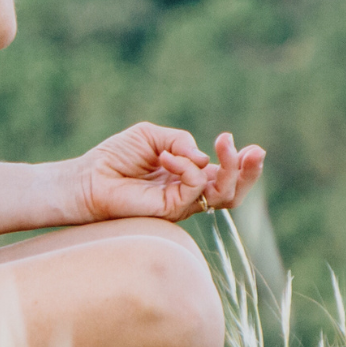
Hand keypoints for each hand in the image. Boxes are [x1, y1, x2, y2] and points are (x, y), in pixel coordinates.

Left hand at [66, 122, 265, 224]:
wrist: (88, 178)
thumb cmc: (116, 157)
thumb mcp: (152, 136)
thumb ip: (180, 140)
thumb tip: (202, 157)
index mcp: (188, 174)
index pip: (224, 174)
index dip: (242, 163)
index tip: (251, 147)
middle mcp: (189, 192)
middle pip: (232, 191)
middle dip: (249, 171)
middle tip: (256, 151)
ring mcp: (182, 203)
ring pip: (223, 195)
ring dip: (231, 168)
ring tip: (226, 143)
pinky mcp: (170, 210)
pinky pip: (193, 188)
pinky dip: (186, 167)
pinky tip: (166, 157)